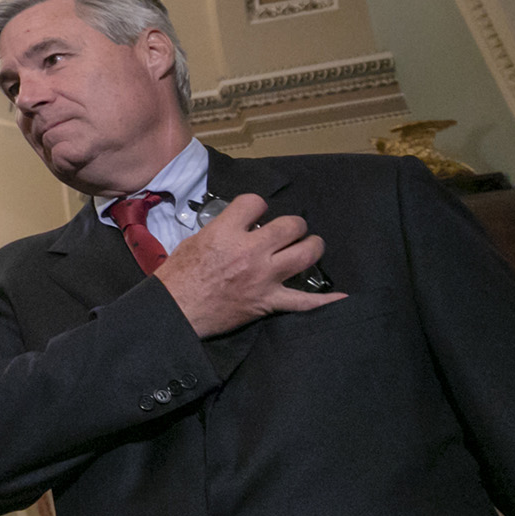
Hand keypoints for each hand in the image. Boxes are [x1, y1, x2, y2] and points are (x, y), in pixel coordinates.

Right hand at [155, 194, 345, 336]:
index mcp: (227, 233)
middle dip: (292, 225)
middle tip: (287, 231)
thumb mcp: (194, 241)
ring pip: (306, 253)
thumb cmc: (177, 278)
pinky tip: (340, 297)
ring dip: (311, 247)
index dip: (256, 206)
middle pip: (290, 225)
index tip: (254, 213)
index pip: (255, 202)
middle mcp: (250, 252)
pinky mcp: (269, 302)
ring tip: (308, 247)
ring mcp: (264, 278)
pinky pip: (304, 302)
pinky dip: (324, 301)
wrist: (174, 312)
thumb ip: (221, 230)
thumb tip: (238, 227)